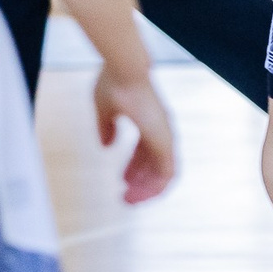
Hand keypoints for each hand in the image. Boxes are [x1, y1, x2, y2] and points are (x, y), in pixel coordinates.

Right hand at [94, 71, 176, 203]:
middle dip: (140, 182)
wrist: (125, 71)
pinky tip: (141, 195)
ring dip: (148, 189)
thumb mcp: (104, 110)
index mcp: (148, 121)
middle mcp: (160, 129)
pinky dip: (156, 187)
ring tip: (129, 200)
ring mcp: (165, 135)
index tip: (122, 180)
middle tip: (125, 196)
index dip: (133, 167)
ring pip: (163, 173)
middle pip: (153, 163)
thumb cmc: (115, 83)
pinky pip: (168, 173)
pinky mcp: (166, 142)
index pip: (145, 151)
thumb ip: (105, 128)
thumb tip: (106, 146)